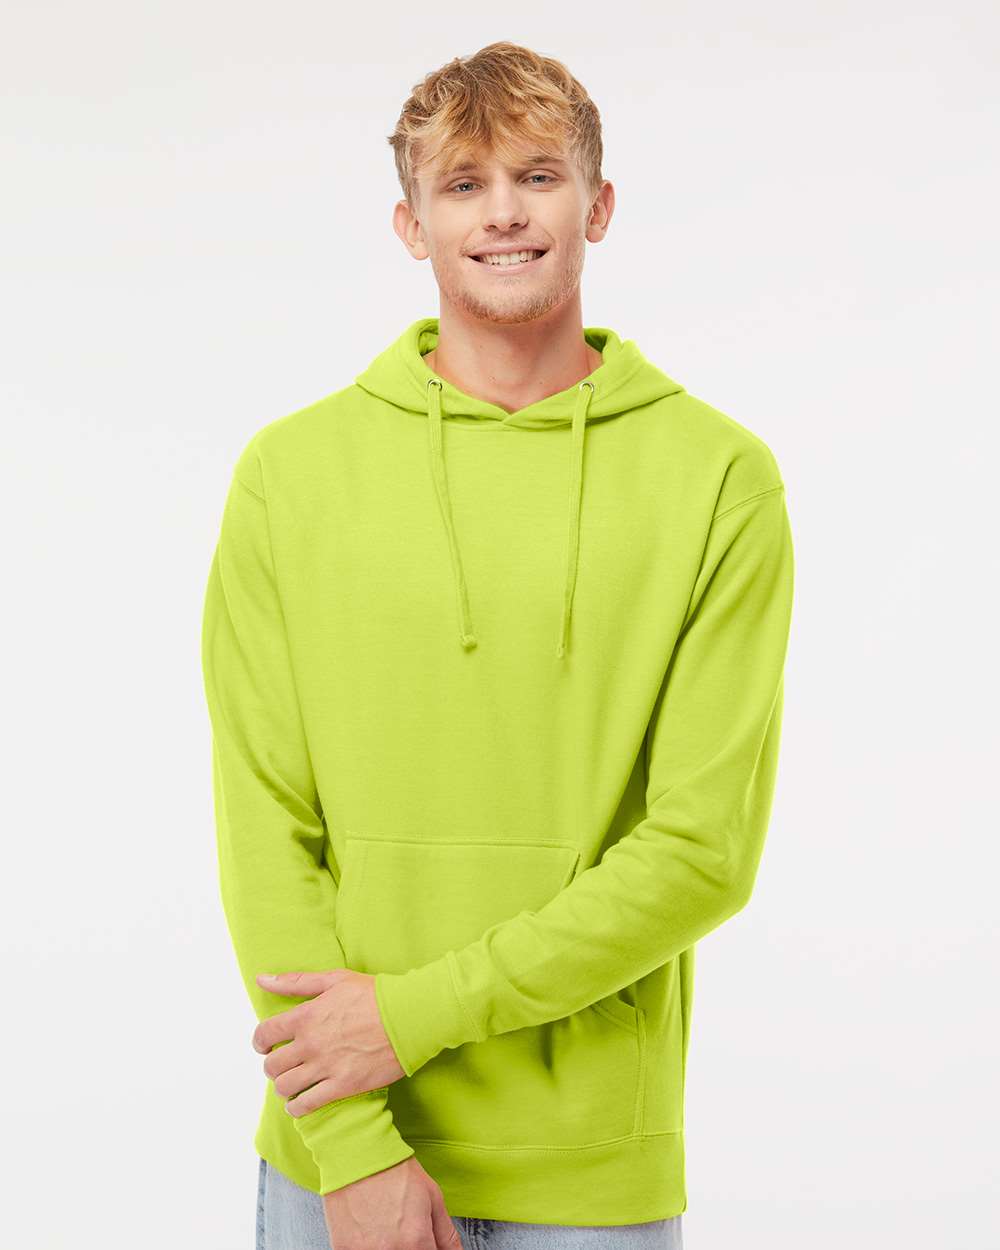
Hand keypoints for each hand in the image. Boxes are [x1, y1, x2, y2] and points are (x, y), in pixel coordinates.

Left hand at [251, 969, 404, 1115]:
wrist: (409, 1016)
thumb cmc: (374, 995)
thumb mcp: (334, 980)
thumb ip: (295, 982)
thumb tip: (261, 979)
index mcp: (306, 1016)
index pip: (264, 1034)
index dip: (260, 1042)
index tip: (265, 1046)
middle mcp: (310, 1043)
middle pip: (272, 1065)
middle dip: (273, 1066)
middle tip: (285, 1064)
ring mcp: (325, 1066)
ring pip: (284, 1087)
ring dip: (284, 1087)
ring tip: (294, 1083)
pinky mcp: (343, 1086)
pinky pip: (306, 1105)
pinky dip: (298, 1107)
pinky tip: (302, 1103)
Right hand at [323, 1155, 462, 1248]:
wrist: (355, 1153)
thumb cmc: (391, 1168)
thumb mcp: (431, 1195)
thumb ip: (446, 1234)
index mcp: (416, 1241)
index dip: (429, 1249)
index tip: (426, 1242)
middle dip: (410, 1246)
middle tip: (403, 1227)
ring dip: (389, 1245)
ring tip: (385, 1225)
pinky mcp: (342, 1249)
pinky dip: (368, 1244)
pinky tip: (369, 1227)